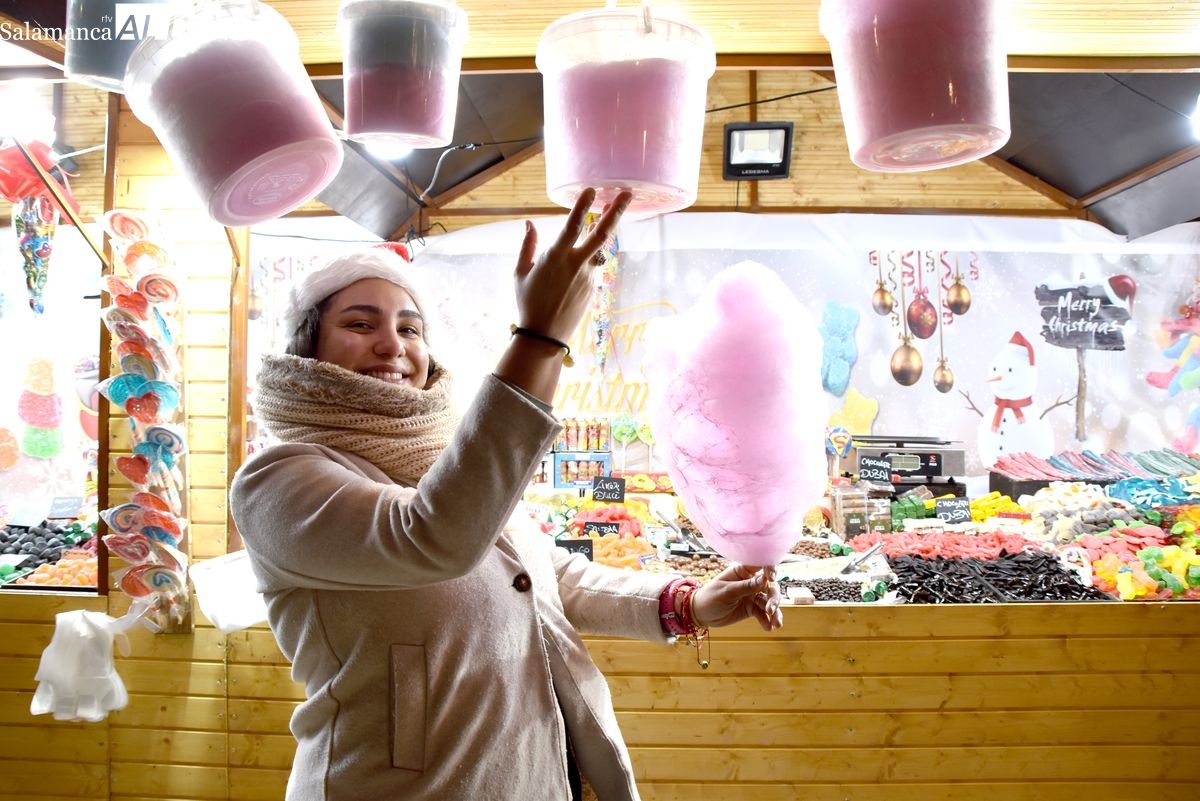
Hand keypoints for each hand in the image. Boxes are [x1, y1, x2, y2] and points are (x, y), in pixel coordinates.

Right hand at [512, 188, 632, 341]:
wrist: (545, 335)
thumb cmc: (528, 302)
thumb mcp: (521, 273)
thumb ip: (528, 245)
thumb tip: (530, 223)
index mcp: (556, 257)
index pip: (573, 226)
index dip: (582, 206)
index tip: (591, 189)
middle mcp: (576, 264)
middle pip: (601, 234)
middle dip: (615, 212)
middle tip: (628, 193)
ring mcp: (588, 276)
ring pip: (600, 247)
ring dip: (607, 227)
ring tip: (612, 208)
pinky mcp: (594, 287)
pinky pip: (594, 265)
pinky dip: (590, 255)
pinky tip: (584, 253)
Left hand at [691, 564, 781, 631]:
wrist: (701, 614)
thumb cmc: (710, 597)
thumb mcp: (727, 591)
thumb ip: (746, 586)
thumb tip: (765, 580)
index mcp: (742, 570)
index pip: (761, 564)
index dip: (770, 569)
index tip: (771, 579)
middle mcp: (750, 581)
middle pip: (769, 586)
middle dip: (773, 597)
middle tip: (770, 610)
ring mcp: (752, 595)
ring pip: (768, 600)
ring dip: (774, 611)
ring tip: (776, 623)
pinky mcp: (751, 608)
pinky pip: (763, 613)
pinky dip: (767, 620)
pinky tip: (769, 628)